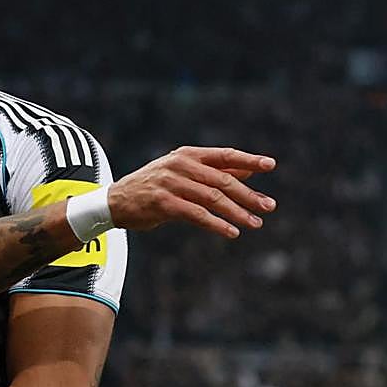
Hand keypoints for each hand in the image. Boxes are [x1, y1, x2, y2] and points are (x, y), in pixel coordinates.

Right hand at [109, 146, 276, 237]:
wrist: (116, 201)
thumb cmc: (153, 187)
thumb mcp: (182, 174)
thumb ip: (214, 172)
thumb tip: (249, 170)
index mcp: (187, 155)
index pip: (224, 155)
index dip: (248, 160)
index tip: (271, 165)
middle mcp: (179, 165)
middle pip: (222, 180)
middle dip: (248, 195)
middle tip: (268, 206)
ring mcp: (170, 183)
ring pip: (213, 199)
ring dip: (236, 213)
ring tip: (254, 223)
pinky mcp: (163, 203)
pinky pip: (197, 215)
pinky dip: (216, 224)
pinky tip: (231, 232)